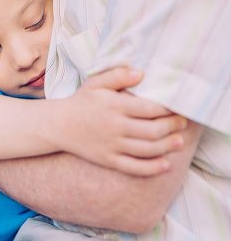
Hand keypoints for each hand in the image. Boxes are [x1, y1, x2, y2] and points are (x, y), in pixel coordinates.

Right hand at [54, 67, 187, 175]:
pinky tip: (165, 165)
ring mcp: (111, 145)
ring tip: (179, 142)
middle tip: (182, 123)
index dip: (168, 109)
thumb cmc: (80, 102)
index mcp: (114, 106)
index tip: (178, 107)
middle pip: (153, 130)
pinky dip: (152, 168)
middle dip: (172, 127)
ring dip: (167, 146)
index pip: (149, 108)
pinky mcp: (108, 160)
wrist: (58, 125)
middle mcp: (115, 127)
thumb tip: (141, 73)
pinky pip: (134, 167)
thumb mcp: (95, 83)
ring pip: (147, 149)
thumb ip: (118, 75)